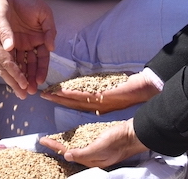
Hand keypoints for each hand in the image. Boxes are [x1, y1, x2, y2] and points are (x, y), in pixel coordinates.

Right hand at [0, 0, 54, 98]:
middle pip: (4, 69)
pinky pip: (3, 61)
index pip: (6, 61)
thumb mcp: (0, 12)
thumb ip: (5, 29)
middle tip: (24, 95)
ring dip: (13, 79)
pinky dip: (10, 70)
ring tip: (23, 91)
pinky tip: (17, 76)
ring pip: (3, 67)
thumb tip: (10, 46)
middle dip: (14, 82)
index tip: (25, 83)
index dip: (16, 73)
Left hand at [39, 119, 147, 168]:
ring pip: (75, 147)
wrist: (134, 134)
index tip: (42, 140)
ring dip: (63, 142)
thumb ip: (83, 153)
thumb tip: (66, 155)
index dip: (54, 147)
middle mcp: (91, 156)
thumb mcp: (100, 147)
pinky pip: (83, 142)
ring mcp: (96, 149)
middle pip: (69, 151)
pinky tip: (72, 136)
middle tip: (44, 139)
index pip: (67, 153)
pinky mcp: (100, 142)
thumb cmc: (119, 140)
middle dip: (56, 146)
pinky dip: (74, 138)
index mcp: (90, 159)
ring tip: (53, 138)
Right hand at [41, 70, 159, 112]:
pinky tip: (62, 92)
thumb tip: (92, 81)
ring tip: (47, 94)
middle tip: (42, 95)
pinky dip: (72, 94)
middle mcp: (97, 106)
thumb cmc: (132, 87)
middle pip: (72, 103)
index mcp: (99, 104)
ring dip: (60, 97)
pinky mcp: (103, 97)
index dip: (63, 99)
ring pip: (75, 100)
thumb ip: (102, 86)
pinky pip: (84, 96)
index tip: (51, 94)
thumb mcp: (114, 87)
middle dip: (56, 99)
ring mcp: (99, 102)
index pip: (77, 102)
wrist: (145, 88)